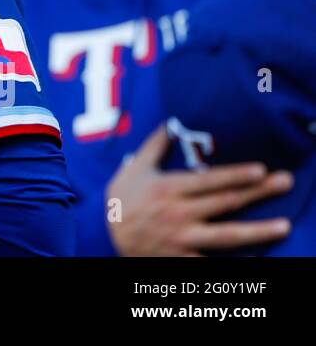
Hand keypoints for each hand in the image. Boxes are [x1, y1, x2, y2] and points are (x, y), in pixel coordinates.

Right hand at [106, 125, 292, 255]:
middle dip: (257, 192)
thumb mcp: (133, 168)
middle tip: (284, 182)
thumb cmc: (121, 199)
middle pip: (225, 202)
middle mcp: (179, 213)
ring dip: (258, 230)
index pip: (209, 180)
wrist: (102, 235)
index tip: (260, 169)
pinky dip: (235, 264)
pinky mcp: (182, 258)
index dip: (236, 175)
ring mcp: (183, 238)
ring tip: (284, 225)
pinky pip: (213, 262)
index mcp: (168, 189)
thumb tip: (170, 123)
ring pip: (227, 234)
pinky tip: (258, 259)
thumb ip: (155, 146)